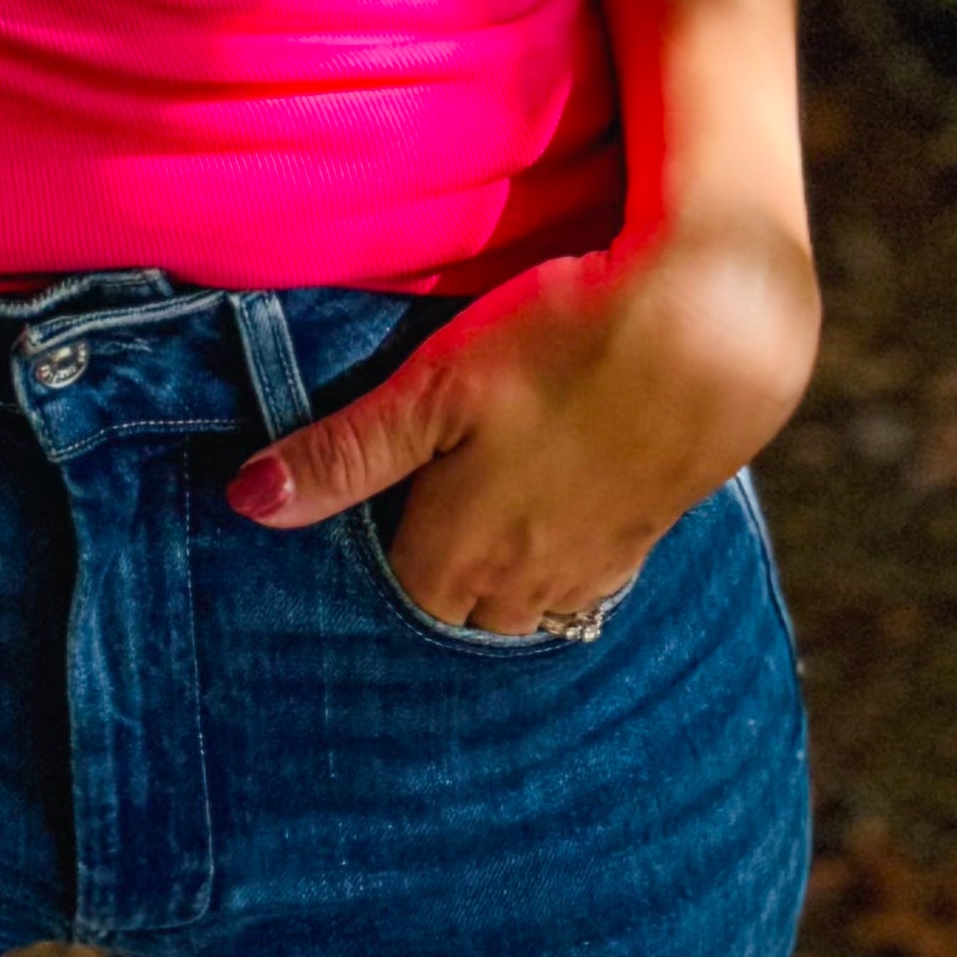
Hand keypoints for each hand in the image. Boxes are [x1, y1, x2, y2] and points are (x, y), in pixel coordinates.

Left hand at [225, 216, 819, 632]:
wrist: (709, 335)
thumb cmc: (556, 348)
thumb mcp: (432, 389)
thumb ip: (346, 453)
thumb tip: (246, 503)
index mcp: (465, 553)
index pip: (394, 603)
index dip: (363, 574)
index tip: (339, 545)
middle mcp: (529, 581)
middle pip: (459, 620)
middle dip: (425, 597)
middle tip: (395, 544)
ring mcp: (596, 564)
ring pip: (526, 612)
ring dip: (491, 592)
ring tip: (463, 547)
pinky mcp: (646, 534)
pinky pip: (587, 586)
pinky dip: (557, 574)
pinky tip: (551, 533)